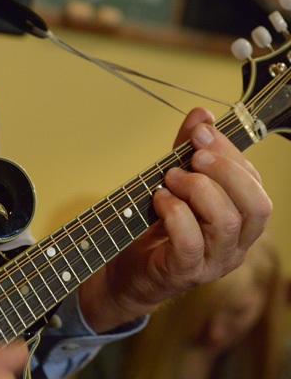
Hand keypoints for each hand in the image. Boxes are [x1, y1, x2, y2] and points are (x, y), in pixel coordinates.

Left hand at [78, 107, 271, 332]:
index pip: (255, 183)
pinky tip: (159, 200)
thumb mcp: (175, 179)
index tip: (201, 132)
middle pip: (256, 204)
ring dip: (196, 188)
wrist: (129, 268)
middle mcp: (237, 244)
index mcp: (242, 220)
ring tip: (170, 179)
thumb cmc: (160, 222)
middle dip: (224, 169)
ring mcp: (214, 262)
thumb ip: (188, 148)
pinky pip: (190, 240)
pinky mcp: (186, 272)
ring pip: (227, 221)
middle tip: (193, 155)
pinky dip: (174, 212)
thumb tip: (203, 114)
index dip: (230, 152)